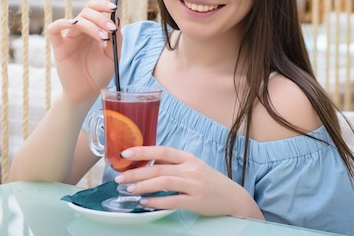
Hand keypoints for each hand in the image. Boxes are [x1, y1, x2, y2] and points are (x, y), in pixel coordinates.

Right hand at [46, 0, 121, 103]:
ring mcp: (68, 38)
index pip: (95, 10)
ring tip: (103, 38)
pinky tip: (73, 23)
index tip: (114, 7)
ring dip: (91, 25)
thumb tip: (117, 19)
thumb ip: (116, 38)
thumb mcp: (113, 56)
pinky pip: (53, 30)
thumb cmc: (99, 75)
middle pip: (87, 13)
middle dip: (100, 18)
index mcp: (92, 31)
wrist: (87, 93)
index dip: (102, 5)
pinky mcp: (58, 47)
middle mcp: (80, 32)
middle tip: (111, 29)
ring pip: (77, 21)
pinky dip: (61, 23)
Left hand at [114, 146, 263, 218]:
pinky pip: (172, 200)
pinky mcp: (196, 201)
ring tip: (129, 189)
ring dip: (143, 186)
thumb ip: (173, 163)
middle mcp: (191, 169)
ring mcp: (194, 184)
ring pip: (164, 182)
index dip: (142, 151)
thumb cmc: (209, 181)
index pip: (162, 150)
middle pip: (159, 167)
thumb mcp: (193, 166)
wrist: (233, 197)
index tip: (125, 153)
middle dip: (136, 172)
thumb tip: (149, 160)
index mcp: (188, 158)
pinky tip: (145, 203)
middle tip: (119, 177)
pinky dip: (157, 202)